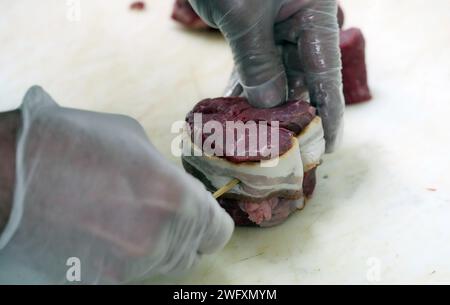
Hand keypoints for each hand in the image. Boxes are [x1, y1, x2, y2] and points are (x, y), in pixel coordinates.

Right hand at [0, 86, 233, 283]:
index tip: (201, 219)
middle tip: (154, 216)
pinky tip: (99, 234)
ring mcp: (129, 266)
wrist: (8, 175)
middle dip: (180, 235)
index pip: (217, 232)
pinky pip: (128, 273)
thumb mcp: (132, 140)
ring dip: (152, 247)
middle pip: (190, 253)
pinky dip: (122, 258)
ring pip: (160, 265)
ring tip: (121, 220)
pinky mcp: (99, 281)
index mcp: (176, 199)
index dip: (210, 224)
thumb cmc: (71, 144)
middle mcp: (159, 239)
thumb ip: (164, 172)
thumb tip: (172, 187)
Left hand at [190, 0, 343, 151]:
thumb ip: (257, 61)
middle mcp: (302, 23)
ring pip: (277, 73)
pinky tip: (233, 105)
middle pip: (303, 78)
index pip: (326, 74)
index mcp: (314, 15)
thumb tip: (268, 104)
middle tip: (277, 146)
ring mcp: (278, 26)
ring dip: (262, 101)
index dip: (329, 113)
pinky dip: (244, 83)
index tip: (327, 146)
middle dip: (289, 112)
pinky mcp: (256, 28)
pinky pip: (256, 62)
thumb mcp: (242, 16)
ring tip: (250, 132)